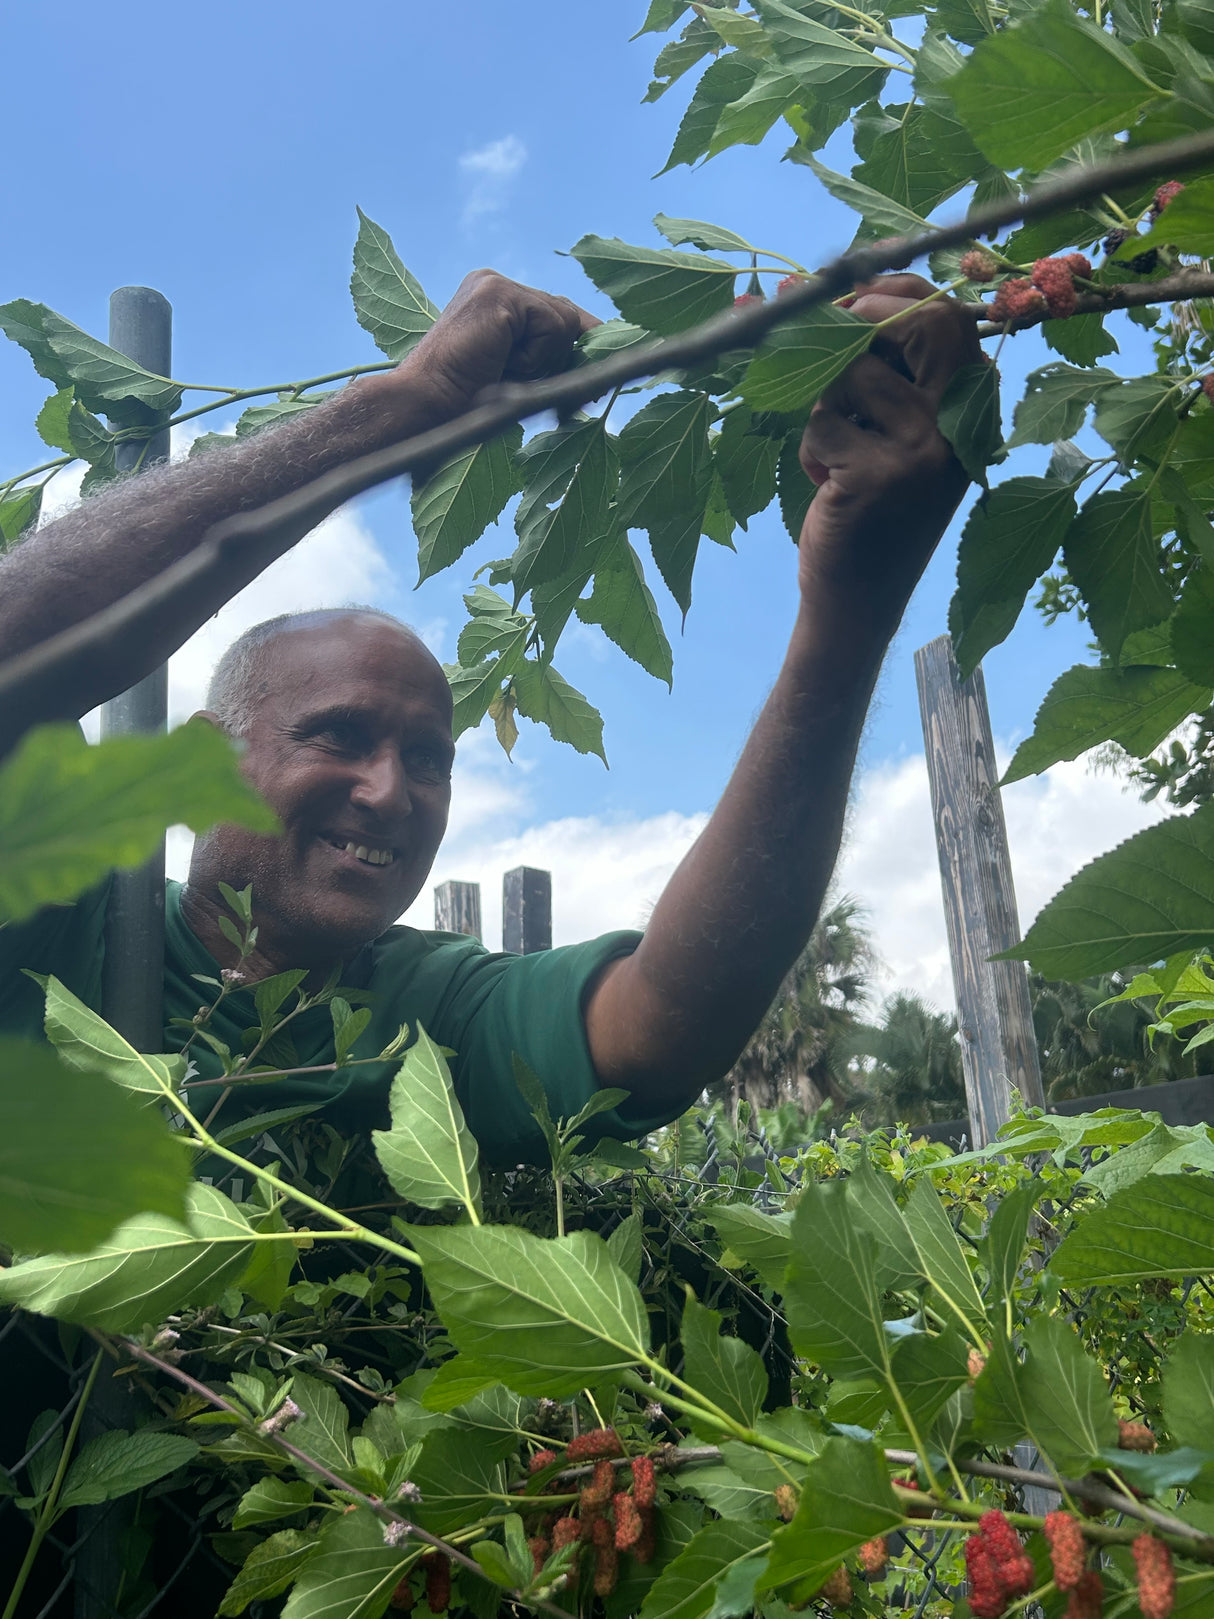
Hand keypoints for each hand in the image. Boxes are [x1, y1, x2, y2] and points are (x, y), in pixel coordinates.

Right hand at [395, 269, 598, 419]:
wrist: (429, 406)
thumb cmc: (469, 403)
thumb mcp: (520, 375)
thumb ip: (552, 356)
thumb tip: (605, 356)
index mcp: (495, 299)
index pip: (555, 312)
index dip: (577, 344)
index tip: (592, 374)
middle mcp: (494, 284)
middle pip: (566, 313)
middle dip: (567, 354)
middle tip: (538, 381)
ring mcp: (495, 284)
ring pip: (564, 320)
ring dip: (544, 359)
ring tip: (504, 369)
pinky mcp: (498, 292)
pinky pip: (551, 324)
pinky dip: (535, 355)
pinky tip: (501, 360)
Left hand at [797, 274, 981, 617]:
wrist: (861, 597)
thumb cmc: (872, 509)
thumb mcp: (898, 435)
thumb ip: (889, 374)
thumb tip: (827, 295)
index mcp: (974, 407)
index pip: (949, 315)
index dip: (895, 292)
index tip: (847, 297)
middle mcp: (961, 422)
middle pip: (919, 323)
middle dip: (856, 320)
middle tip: (816, 340)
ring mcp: (925, 448)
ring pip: (853, 372)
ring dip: (824, 403)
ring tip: (834, 449)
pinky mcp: (880, 473)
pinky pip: (824, 421)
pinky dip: (811, 447)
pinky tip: (828, 481)